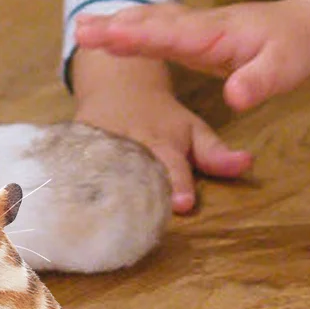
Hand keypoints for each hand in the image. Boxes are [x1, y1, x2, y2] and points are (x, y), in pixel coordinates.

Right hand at [71, 50, 252, 213]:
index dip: (177, 185)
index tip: (181, 203)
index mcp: (163, 142)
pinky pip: (70, 166)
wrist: (116, 84)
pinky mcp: (73, 142)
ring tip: (94, 220)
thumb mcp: (193, 129)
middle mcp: (130, 143)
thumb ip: (216, 154)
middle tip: (137, 224)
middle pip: (132, 175)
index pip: (173, 167)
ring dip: (97, 194)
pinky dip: (67, 182)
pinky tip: (63, 204)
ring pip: (97, 170)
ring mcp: (98, 143)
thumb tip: (246, 164)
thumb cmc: (161, 116)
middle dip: (135, 197)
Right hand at [76, 0, 309, 113]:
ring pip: (149, 21)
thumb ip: (259, 82)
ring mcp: (194, 27)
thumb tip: (234, 99)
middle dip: (114, 27)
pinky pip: (154, 26)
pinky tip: (109, 31)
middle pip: (150, 23)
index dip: (138, 36)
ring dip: (115, 24)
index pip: (170, 34)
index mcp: (215, 34)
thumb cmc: (296, 50)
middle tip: (79, 30)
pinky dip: (128, 26)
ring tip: (81, 28)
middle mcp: (199, 26)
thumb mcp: (286, 69)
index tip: (108, 35)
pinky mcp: (192, 34)